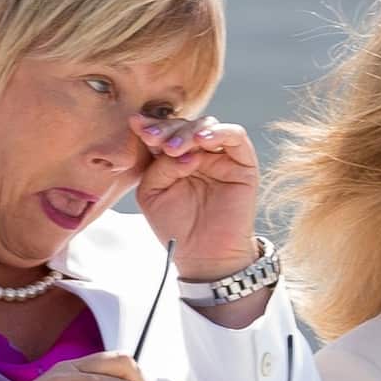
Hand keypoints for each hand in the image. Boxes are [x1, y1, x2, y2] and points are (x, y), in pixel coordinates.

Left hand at [132, 114, 259, 280]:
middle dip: (167, 129)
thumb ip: (156, 166)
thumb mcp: (151, 193)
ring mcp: (221, 157)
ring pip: (207, 126)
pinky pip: (236, 137)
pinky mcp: (243, 164)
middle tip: (153, 139)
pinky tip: (202, 141)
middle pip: (184, 125)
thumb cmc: (176, 226)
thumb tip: (174, 148)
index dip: (151, 125)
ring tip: (173, 148)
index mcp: (175, 158)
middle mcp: (199, 153)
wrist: (204, 255)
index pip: (165, 132)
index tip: (137, 125)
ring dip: (187, 132)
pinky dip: (219, 132)